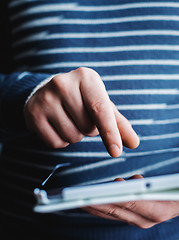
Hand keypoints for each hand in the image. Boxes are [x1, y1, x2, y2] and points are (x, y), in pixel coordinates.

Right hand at [24, 67, 138, 156]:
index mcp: (86, 77)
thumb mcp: (101, 103)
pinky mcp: (33, 114)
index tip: (116, 151)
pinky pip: (56, 143)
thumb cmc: (81, 99)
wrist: (48, 92)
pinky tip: (57, 125)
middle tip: (81, 116)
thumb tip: (134, 143)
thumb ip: (118, 123)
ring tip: (69, 119)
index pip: (100, 110)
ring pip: (73, 137)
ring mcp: (45, 98)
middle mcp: (63, 84)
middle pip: (88, 127)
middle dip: (89, 129)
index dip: (110, 132)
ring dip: (76, 135)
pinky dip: (61, 140)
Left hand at [83, 175, 178, 228]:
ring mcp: (140, 220)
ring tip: (77, 197)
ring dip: (93, 205)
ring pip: (112, 213)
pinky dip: (103, 205)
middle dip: (90, 204)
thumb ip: (149, 185)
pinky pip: (116, 212)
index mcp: (155, 209)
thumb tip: (132, 182)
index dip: (104, 199)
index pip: (124, 203)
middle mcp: (145, 219)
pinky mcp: (137, 217)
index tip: (85, 196)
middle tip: (70, 196)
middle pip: (113, 210)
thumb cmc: (176, 191)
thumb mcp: (167, 185)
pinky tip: (94, 199)